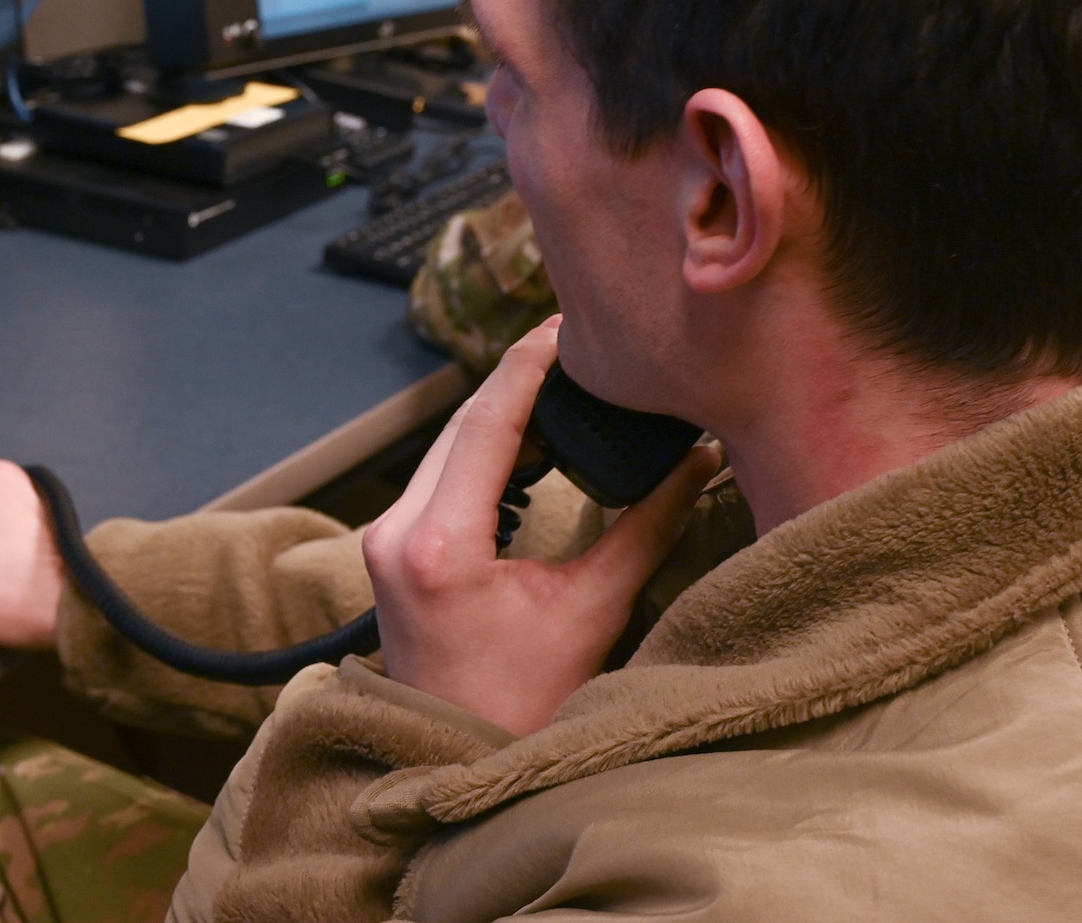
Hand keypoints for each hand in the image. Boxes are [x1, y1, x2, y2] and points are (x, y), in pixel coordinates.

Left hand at [361, 318, 718, 734]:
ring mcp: (383, 536)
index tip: (565, 326)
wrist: (458, 755)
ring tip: (561, 383)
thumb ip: (647, 526)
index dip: (528, 365)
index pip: (485, 422)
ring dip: (501, 411)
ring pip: (445, 444)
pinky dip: (482, 445)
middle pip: (461, 424)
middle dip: (518, 380)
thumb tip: (699, 460)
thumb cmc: (524, 699)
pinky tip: (527, 436)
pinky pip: (438, 471)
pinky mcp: (389, 545)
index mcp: (439, 545)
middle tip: (575, 346)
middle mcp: (395, 531)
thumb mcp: (594, 608)